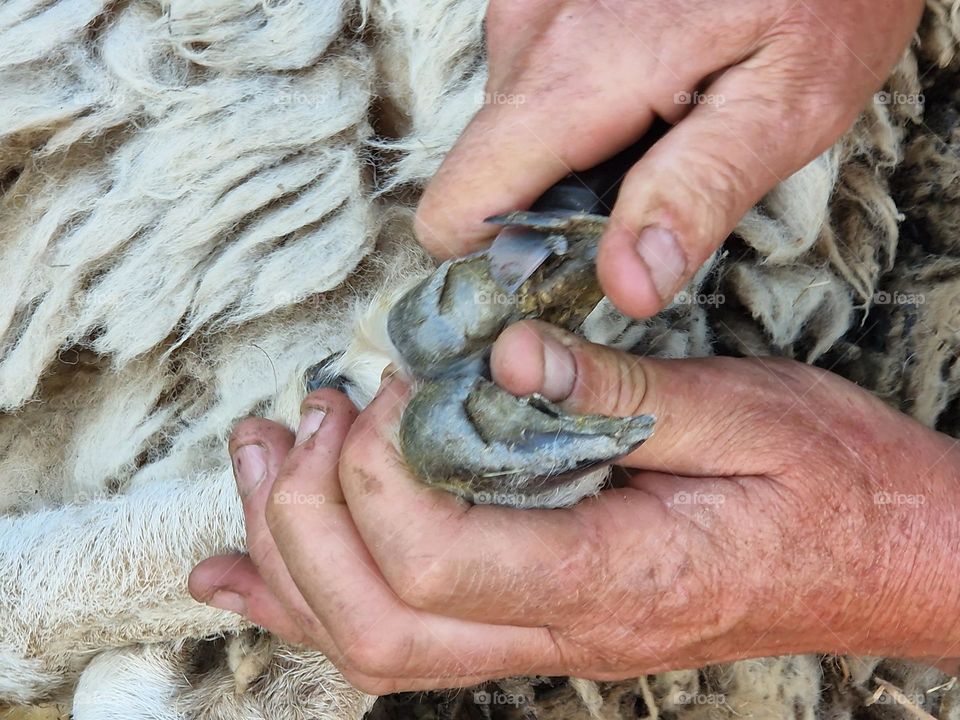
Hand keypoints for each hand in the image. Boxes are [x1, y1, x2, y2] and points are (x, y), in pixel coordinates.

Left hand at [190, 320, 959, 692]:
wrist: (885, 559)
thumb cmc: (829, 485)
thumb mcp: (745, 410)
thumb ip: (620, 390)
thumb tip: (504, 352)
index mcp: (616, 578)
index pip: (439, 561)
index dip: (379, 472)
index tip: (390, 387)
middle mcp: (566, 632)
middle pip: (377, 626)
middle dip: (302, 521)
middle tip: (301, 418)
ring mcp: (547, 640)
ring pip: (373, 647)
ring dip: (289, 556)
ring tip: (258, 458)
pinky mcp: (540, 622)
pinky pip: (403, 641)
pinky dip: (306, 607)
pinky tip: (244, 576)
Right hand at [414, 0, 922, 317]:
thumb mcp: (783, 105)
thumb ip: (697, 195)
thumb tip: (627, 287)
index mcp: (573, 77)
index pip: (454, 212)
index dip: (494, 267)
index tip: (560, 282)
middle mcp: (527, 37)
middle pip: (484, 181)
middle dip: (551, 211)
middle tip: (647, 194)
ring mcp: (528, 11)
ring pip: (510, 139)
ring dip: (572, 161)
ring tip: (660, 130)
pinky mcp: (542, 4)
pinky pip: (532, 95)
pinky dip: (580, 117)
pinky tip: (645, 94)